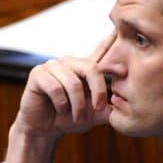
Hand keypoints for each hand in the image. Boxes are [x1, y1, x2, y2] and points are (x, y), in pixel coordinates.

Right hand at [3, 33, 114, 162]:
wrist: (44, 130)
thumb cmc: (69, 119)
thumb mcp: (93, 116)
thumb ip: (108, 109)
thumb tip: (124, 104)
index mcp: (84, 68)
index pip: (100, 50)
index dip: (111, 41)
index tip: (120, 32)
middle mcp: (69, 63)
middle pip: (91, 68)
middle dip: (98, 92)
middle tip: (98, 109)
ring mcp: (53, 66)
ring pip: (73, 83)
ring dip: (78, 105)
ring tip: (77, 118)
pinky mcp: (38, 74)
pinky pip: (56, 88)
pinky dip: (62, 104)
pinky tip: (60, 109)